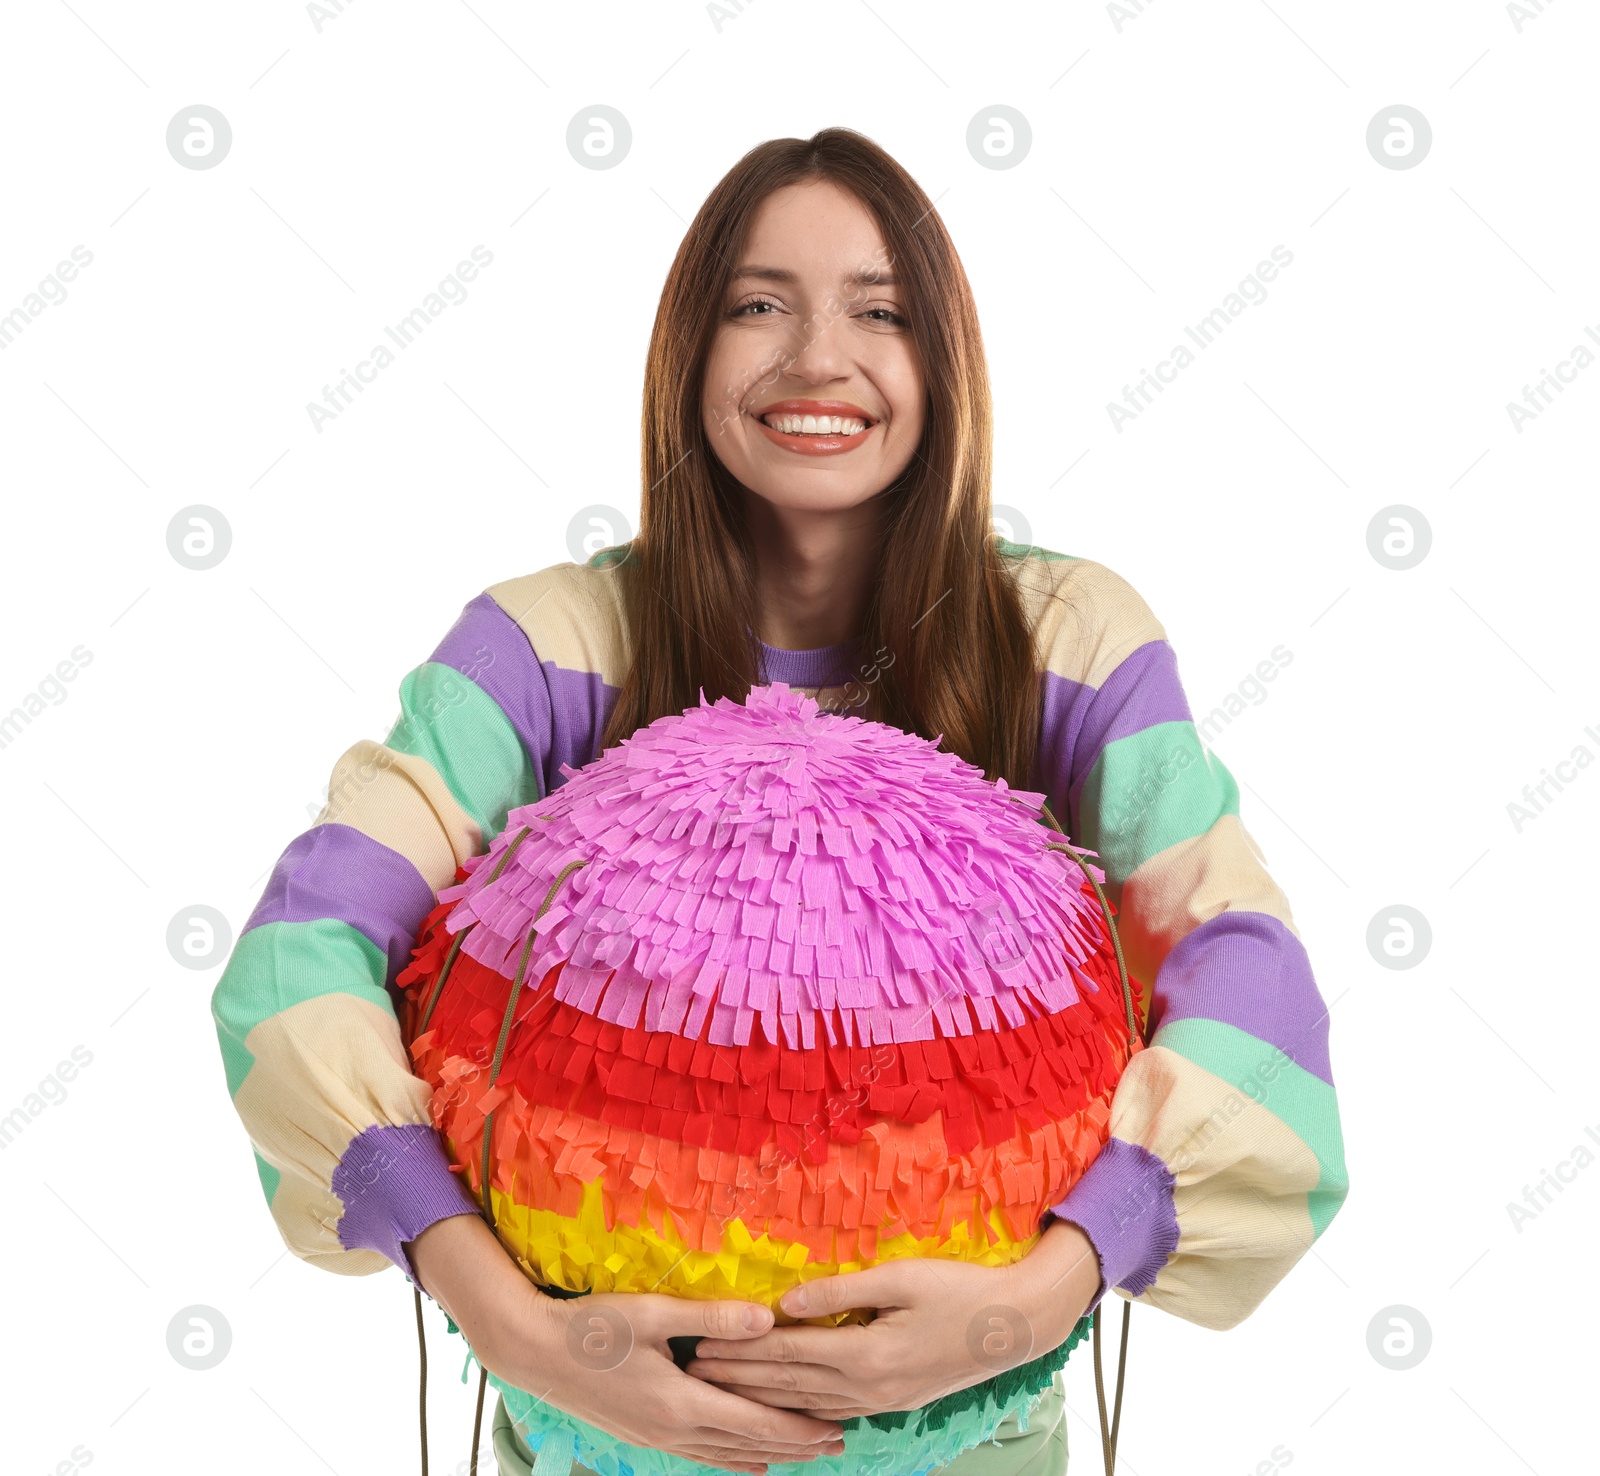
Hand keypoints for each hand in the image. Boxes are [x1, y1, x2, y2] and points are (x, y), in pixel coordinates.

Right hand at [409, 1214, 847, 1472]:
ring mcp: (658, 1436)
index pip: (755, 1421)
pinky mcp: (645, 1433)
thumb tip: (766, 1321)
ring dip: (771, 1454)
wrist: (535, 1351)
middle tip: (838, 1443)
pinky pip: (701, 1454)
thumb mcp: (654, 1314)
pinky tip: (748, 1461)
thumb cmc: (594, 1326)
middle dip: (796, 1445)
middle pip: (749, 1444)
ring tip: (807, 1453)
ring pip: (728, 1453)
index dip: (798, 1427)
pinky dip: (733, 1459)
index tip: (835, 1426)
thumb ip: (712, 1318)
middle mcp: (674, 1429)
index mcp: (681, 1401)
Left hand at [684, 1220, 1102, 1419]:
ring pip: (806, 1402)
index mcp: (866, 1354)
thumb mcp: (898, 1278)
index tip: (704, 1341)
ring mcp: (881, 1401)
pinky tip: (782, 1408)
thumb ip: (839, 1292)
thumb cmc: (958, 1289)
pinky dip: (798, 1408)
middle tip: (696, 1368)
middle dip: (739, 1376)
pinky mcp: (892, 1402)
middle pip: (788, 1384)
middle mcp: (869, 1387)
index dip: (742, 1348)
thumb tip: (785, 1302)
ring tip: (723, 1388)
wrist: (1013, 1326)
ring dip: (761, 1395)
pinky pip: (833, 1409)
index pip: (787, 1353)